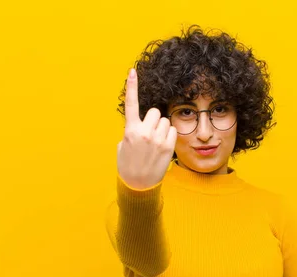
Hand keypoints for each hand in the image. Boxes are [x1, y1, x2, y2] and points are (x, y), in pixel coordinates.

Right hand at [117, 68, 177, 189]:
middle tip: (149, 133)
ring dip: (162, 128)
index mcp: (130, 130)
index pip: (131, 104)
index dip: (132, 86)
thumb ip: (131, 131)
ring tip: (156, 142)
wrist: (138, 186)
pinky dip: (169, 135)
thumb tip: (140, 125)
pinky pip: (173, 131)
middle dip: (153, 119)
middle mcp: (144, 132)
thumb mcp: (123, 146)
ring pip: (165, 121)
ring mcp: (157, 139)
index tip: (132, 71)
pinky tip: (163, 146)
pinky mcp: (168, 146)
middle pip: (155, 112)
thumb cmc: (128, 165)